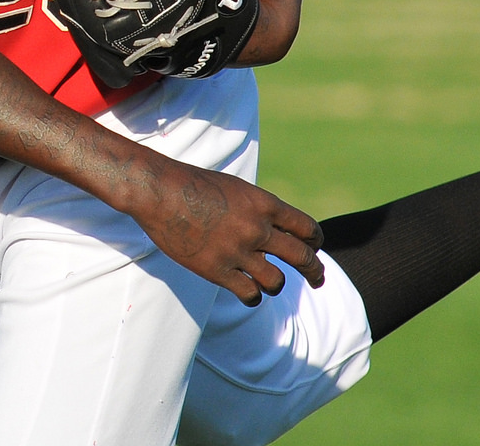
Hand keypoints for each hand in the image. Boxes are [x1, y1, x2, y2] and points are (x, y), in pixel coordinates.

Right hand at [124, 157, 324, 305]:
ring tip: (270, 283)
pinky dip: (253, 296)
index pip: (306, 227)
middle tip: (318, 279)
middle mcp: (256, 228)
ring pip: (276, 281)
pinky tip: (249, 292)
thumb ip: (257, 209)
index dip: (315, 240)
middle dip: (315, 271)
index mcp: (263, 203)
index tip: (314, 247)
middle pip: (302, 257)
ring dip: (276, 284)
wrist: (160, 192)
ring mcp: (238, 251)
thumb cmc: (194, 184)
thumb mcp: (235, 188)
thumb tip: (273, 228)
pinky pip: (250, 294)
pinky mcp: (217, 271)